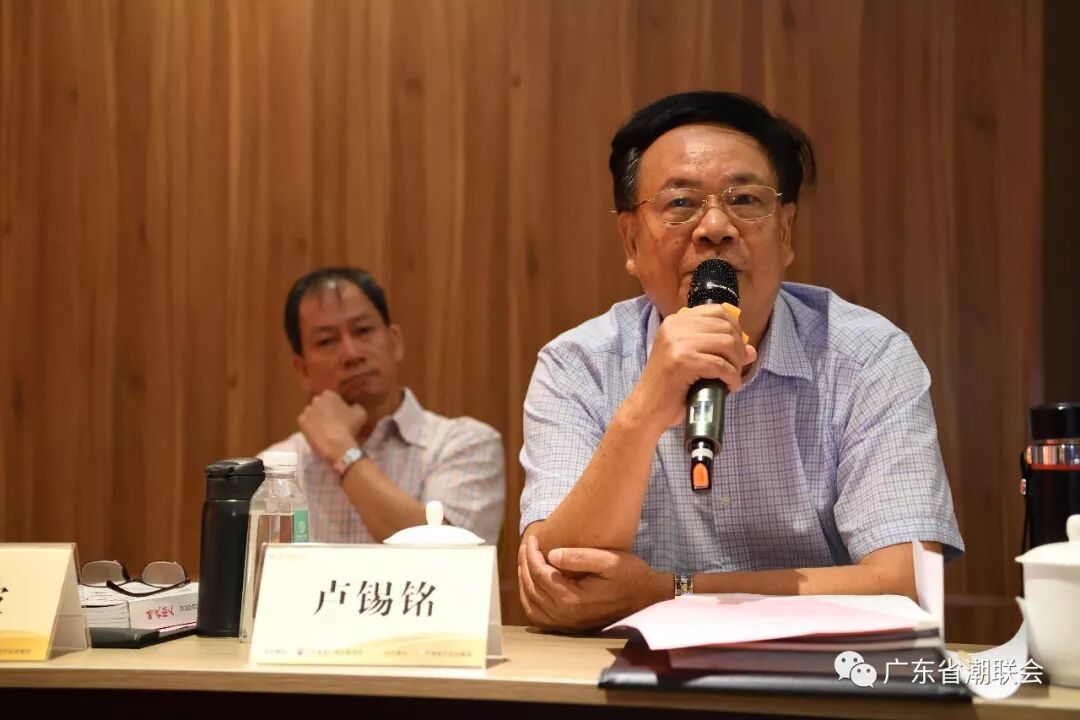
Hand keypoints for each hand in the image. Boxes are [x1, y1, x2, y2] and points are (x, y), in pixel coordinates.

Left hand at [297, 390, 366, 464]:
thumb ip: (355, 406)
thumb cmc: (350, 427)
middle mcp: (315, 399)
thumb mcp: (360, 413)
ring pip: (311, 413)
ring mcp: (306, 411)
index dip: (336, 405)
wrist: (336, 445)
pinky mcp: (301, 423)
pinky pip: (305, 422)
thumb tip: (352, 406)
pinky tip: (317, 433)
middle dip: (324, 409)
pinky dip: (309, 426)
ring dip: (316, 418)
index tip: (341, 412)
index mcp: (329, 394)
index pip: (331, 396)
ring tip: (324, 428)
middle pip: (320, 403)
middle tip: (332, 420)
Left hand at [517, 534, 668, 631]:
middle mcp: (566, 615)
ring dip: (524, 583)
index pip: (540, 574)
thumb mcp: (609, 560)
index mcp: (573, 599)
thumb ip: (580, 557)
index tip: (532, 538)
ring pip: (531, 605)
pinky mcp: (571, 626)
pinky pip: (540, 617)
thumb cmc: (630, 576)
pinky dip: (530, 601)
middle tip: (526, 546)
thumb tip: (551, 555)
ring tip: (525, 562)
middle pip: (532, 588)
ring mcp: (568, 623)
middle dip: (525, 564)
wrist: (647, 598)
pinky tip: (531, 586)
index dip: (532, 554)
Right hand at [629, 303, 756, 431]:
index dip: (734, 328)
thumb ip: (718, 350)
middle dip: (738, 349)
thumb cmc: (670, 386)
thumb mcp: (692, 361)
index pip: (717, 311)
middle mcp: (675, 327)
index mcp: (675, 322)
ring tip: (732, 378)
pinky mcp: (682, 362)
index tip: (736, 348)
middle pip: (725, 327)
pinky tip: (730, 387)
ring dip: (736, 364)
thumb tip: (751, 350)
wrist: (647, 408)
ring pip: (727, 344)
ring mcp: (677, 343)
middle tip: (736, 368)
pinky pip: (721, 365)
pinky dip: (732, 378)